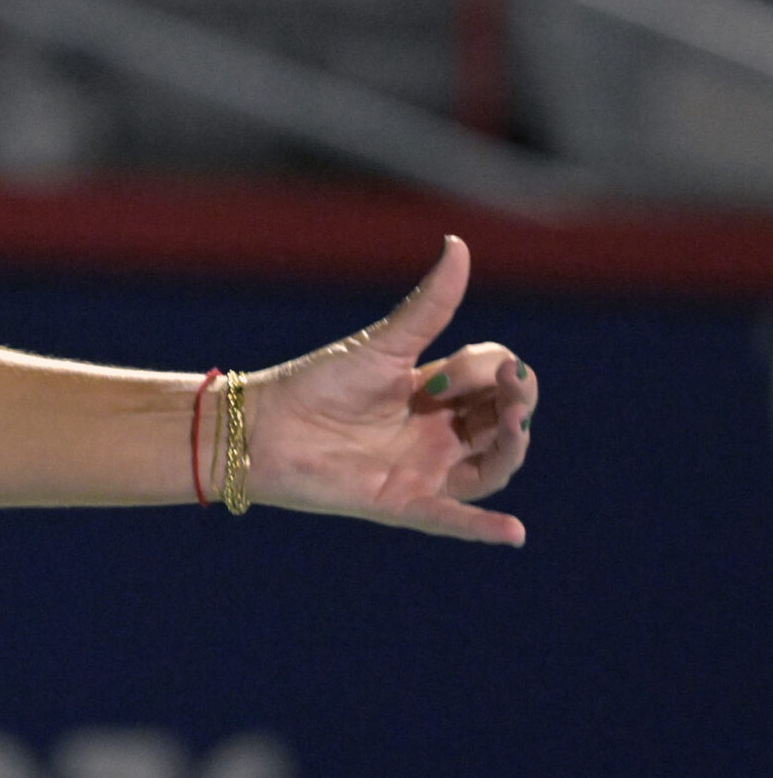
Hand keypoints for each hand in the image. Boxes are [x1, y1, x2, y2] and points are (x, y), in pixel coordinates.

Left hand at [246, 237, 536, 544]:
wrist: (259, 424)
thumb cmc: (316, 382)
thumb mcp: (381, 345)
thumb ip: (427, 306)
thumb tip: (458, 245)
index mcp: (437, 393)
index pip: (496, 381)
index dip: (492, 371)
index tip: (451, 365)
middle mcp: (438, 433)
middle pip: (504, 424)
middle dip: (518, 405)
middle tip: (513, 392)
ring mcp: (423, 470)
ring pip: (491, 468)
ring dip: (511, 450)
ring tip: (514, 428)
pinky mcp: (401, 502)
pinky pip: (451, 519)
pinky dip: (482, 527)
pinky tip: (514, 532)